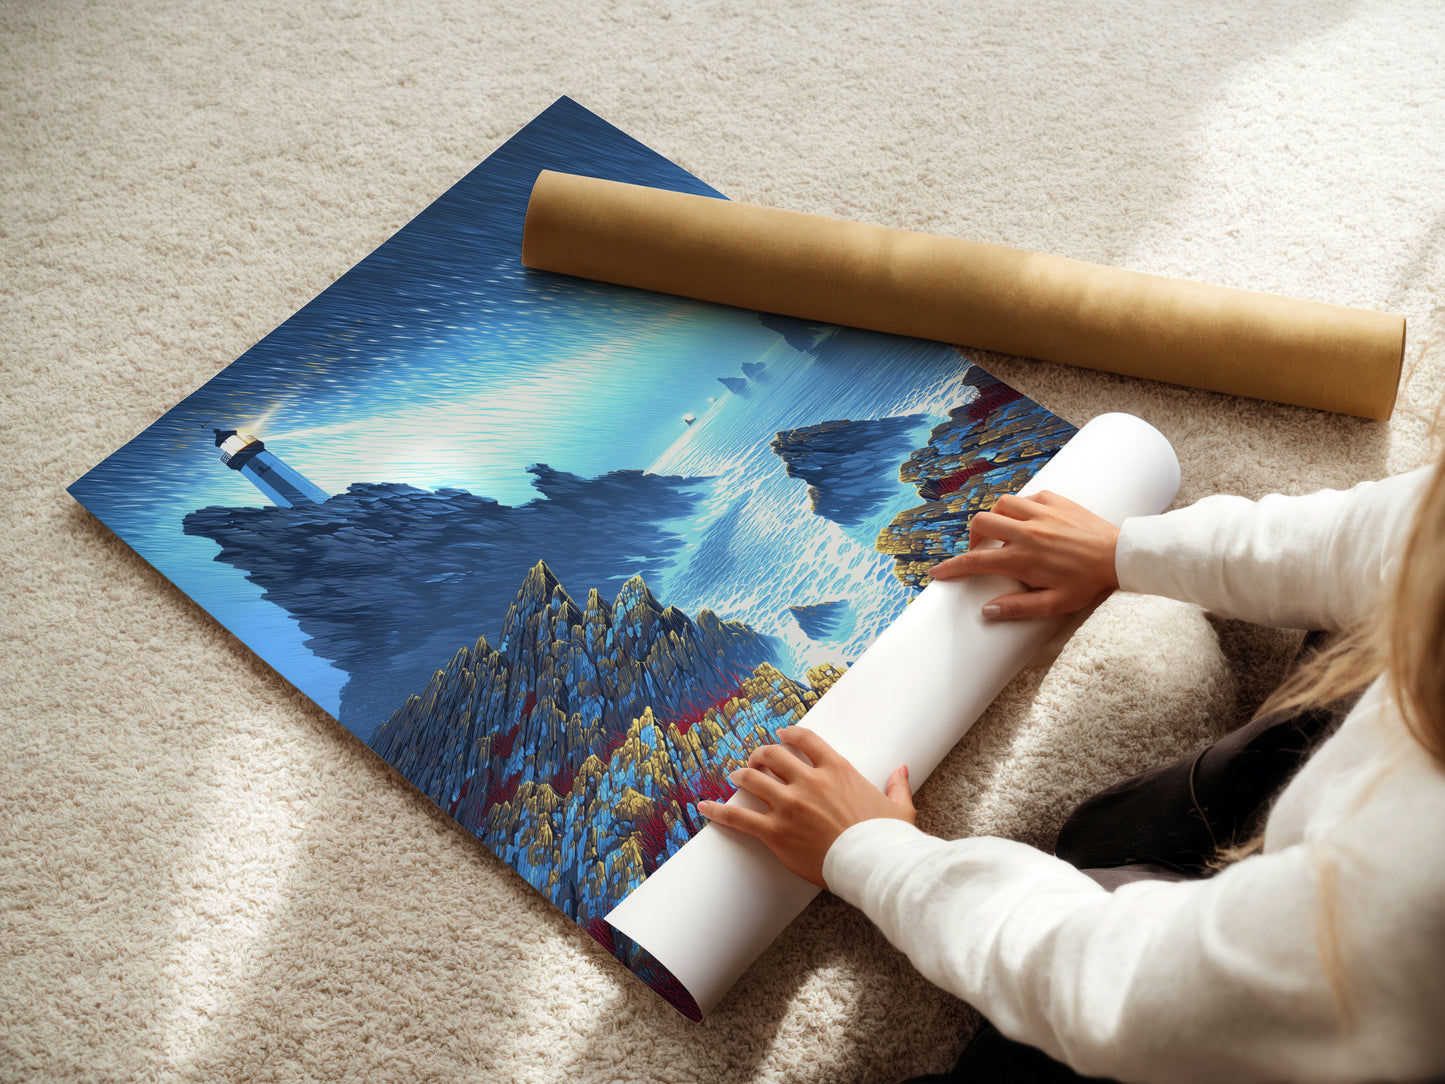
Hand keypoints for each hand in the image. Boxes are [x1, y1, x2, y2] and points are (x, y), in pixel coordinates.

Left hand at [697, 726, 914, 888]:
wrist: (875, 866)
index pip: (805, 740)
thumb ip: (897, 785)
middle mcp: (809, 781)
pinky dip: (718, 811)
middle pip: (773, 756)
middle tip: (755, 759)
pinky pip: (738, 817)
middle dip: (760, 755)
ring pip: (753, 779)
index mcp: (837, 770)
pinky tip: (703, 807)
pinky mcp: (775, 832)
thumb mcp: (898, 807)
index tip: (782, 736)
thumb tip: (901, 770)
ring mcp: (789, 805)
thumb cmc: (888, 839)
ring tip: (735, 776)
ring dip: (741, 775)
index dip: (789, 735)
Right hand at [928, 490, 1119, 619]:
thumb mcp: (1055, 604)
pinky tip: (1028, 521)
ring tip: (1003, 533)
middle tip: (981, 551)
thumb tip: (987, 611)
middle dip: (972, 537)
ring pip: (1000, 504)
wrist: (1120, 556)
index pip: (975, 561)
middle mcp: (1027, 531)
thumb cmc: (1088, 583)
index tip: (937, 572)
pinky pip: (1026, 497)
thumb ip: (1018, 608)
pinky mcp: (1055, 500)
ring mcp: (1040, 512)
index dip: (951, 567)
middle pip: (981, 523)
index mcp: (1023, 558)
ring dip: (995, 518)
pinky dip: (1020, 508)